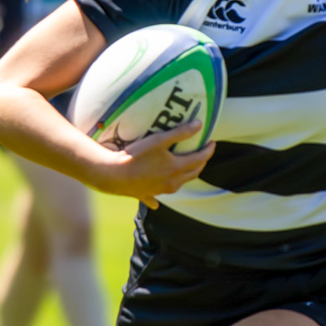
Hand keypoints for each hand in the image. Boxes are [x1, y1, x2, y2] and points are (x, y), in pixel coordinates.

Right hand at [95, 118, 215, 208]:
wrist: (113, 175)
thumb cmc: (136, 155)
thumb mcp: (159, 140)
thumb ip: (180, 132)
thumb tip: (199, 125)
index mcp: (177, 168)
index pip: (200, 159)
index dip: (208, 150)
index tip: (212, 142)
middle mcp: (172, 182)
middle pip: (193, 173)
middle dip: (200, 163)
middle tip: (202, 154)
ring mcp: (159, 191)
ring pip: (178, 185)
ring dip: (185, 176)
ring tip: (185, 168)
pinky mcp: (146, 196)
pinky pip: (155, 199)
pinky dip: (158, 198)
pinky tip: (157, 201)